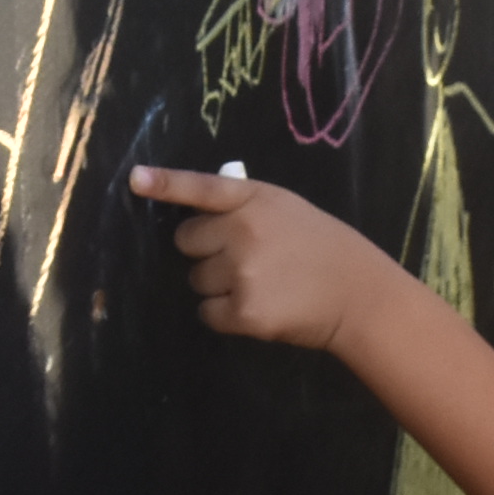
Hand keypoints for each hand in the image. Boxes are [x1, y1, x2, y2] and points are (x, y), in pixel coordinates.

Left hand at [134, 166, 409, 349]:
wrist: (358, 295)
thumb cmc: (322, 248)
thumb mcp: (287, 209)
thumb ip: (245, 207)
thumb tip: (199, 215)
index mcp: (255, 200)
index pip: (202, 189)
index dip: (165, 184)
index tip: (135, 179)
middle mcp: (243, 232)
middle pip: (186, 242)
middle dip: (205, 251)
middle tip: (243, 259)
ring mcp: (241, 273)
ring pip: (195, 280)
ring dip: (216, 285)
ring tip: (257, 284)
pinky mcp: (243, 311)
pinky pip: (206, 312)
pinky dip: (223, 314)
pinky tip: (255, 307)